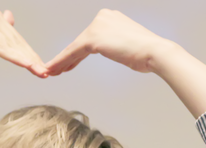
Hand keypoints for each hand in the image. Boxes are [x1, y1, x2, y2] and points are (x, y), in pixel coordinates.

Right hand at [0, 8, 47, 77]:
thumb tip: (10, 18)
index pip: (16, 39)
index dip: (29, 55)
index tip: (43, 68)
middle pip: (16, 43)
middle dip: (32, 60)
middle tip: (47, 73)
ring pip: (11, 46)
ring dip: (27, 61)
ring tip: (41, 73)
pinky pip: (0, 48)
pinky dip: (14, 57)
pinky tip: (27, 65)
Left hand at [45, 9, 173, 75]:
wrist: (155, 52)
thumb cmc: (147, 53)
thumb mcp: (128, 44)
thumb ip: (117, 44)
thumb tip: (116, 49)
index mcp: (111, 17)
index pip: (89, 37)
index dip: (77, 53)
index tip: (68, 64)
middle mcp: (102, 17)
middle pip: (80, 42)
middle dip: (67, 58)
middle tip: (55, 69)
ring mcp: (97, 26)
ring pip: (74, 48)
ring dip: (61, 62)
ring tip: (50, 72)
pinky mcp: (93, 38)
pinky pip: (72, 52)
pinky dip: (61, 62)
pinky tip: (53, 70)